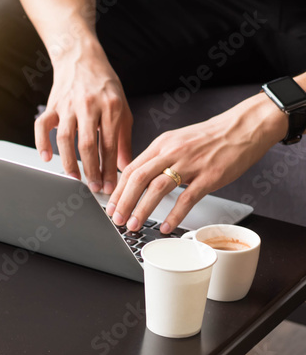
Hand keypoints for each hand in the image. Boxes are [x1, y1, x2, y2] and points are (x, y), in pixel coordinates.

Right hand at [34, 39, 132, 193]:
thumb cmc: (102, 83)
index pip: (110, 144)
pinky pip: (42, 127)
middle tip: (94, 188)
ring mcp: (68, 106)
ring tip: (75, 178)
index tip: (111, 185)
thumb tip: (124, 165)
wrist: (80, 58)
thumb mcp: (121, 107)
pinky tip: (46, 158)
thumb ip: (123, 137)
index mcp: (111, 106)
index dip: (110, 168)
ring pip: (65, 139)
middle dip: (92, 170)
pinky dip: (42, 143)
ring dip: (69, 162)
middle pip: (88, 145)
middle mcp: (89, 106)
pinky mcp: (52, 106)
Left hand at [107, 93, 286, 233]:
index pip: (131, 168)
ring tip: (133, 224)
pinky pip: (187, 198)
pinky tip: (165, 226)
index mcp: (161, 144)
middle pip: (138, 178)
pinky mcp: (210, 176)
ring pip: (157, 188)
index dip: (117, 189)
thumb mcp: (176, 141)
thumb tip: (137, 178)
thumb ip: (157, 158)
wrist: (243, 127)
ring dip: (142, 209)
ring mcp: (190, 164)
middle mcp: (172, 152)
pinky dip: (174, 215)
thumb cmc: (210, 137)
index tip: (110, 205)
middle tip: (116, 219)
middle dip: (123, 201)